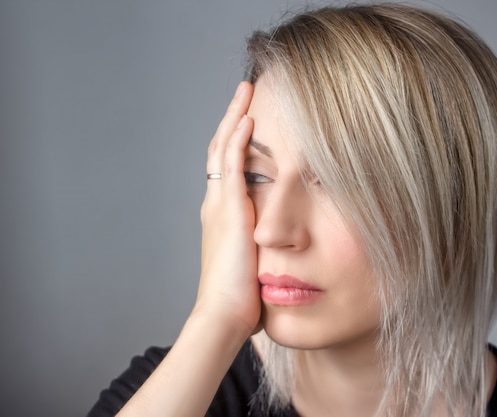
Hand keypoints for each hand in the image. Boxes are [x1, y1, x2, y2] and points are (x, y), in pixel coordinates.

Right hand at [195, 81, 260, 336]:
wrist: (223, 316)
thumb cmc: (239, 298)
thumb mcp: (251, 263)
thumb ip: (261, 245)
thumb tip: (281, 246)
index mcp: (221, 215)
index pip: (226, 167)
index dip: (235, 141)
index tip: (249, 119)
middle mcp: (215, 204)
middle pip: (221, 149)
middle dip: (232, 118)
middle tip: (245, 93)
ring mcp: (220, 205)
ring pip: (223, 149)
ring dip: (234, 118)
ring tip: (246, 93)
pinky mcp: (229, 212)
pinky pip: (232, 167)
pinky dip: (238, 141)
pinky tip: (248, 120)